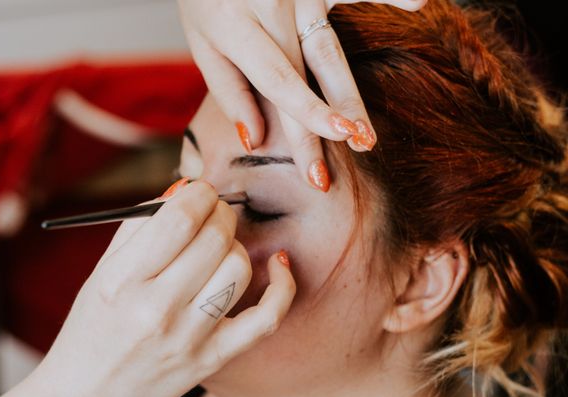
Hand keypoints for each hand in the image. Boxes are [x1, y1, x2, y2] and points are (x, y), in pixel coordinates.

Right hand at [36, 180, 294, 396]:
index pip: (179, 218)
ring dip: (236, 245)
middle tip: (213, 215)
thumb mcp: (102, 272)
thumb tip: (184, 189)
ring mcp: (189, 338)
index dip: (199, 194)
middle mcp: (156, 309)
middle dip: (220, 213)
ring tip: (221, 248)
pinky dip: (281, 286)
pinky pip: (266, 319)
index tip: (199, 193)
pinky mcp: (214, 359)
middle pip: (215, 238)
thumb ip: (139, 226)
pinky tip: (278, 264)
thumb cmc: (93, 327)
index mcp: (122, 281)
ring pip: (239, 268)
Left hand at [178, 0, 425, 191]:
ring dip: (350, 92)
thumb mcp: (202, 41)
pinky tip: (419, 4)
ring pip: (331, 48)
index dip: (304, 118)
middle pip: (310, 71)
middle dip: (335, 115)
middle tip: (358, 151)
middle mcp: (270, 5)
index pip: (277, 81)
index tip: (319, 159)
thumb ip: (229, 90)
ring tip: (367, 131)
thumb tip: (254, 141)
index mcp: (235, 25)